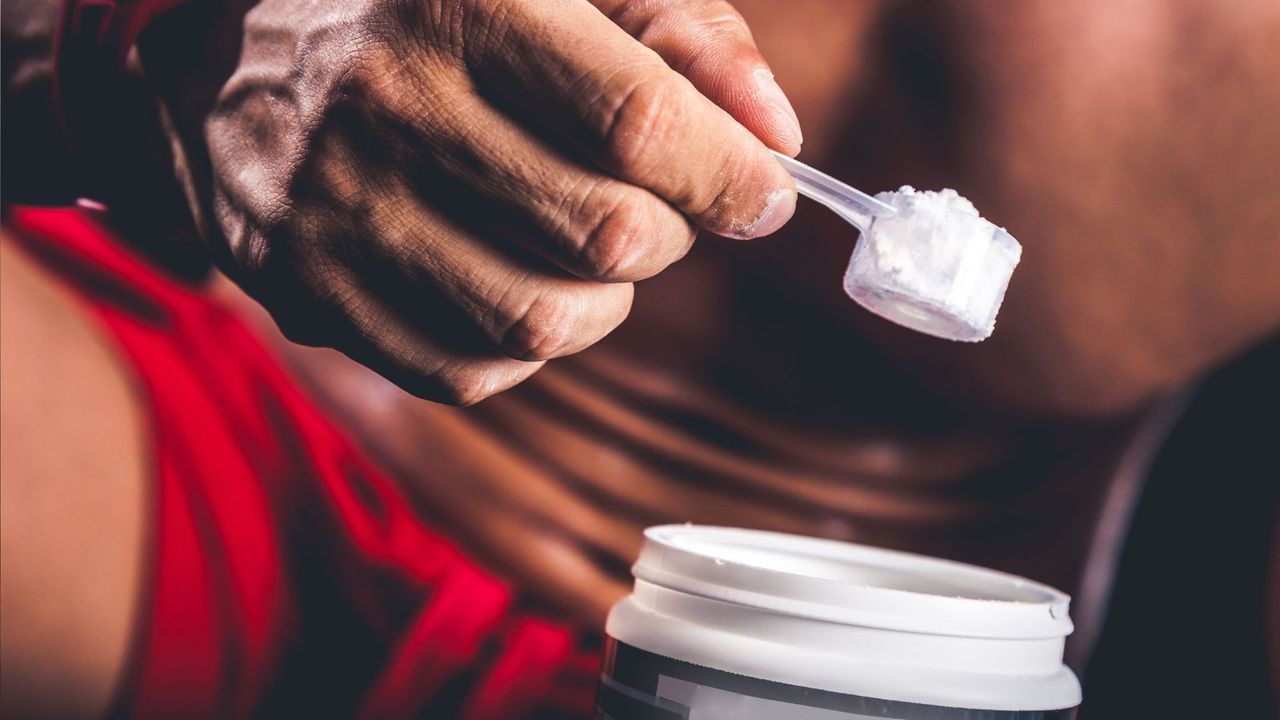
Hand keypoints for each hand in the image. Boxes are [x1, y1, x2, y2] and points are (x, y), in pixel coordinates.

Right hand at [197, 0, 800, 403]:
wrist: (212, 60)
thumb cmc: (415, 9)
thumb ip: (679, 28)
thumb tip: (775, 136)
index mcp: (458, 3)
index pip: (637, 121)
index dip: (729, 174)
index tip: (764, 191)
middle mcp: (387, 110)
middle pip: (607, 234)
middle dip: (675, 232)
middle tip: (667, 204)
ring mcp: (337, 215)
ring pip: (545, 318)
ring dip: (609, 296)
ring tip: (592, 244)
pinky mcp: (311, 298)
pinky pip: (472, 369)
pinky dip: (530, 342)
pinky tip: (517, 276)